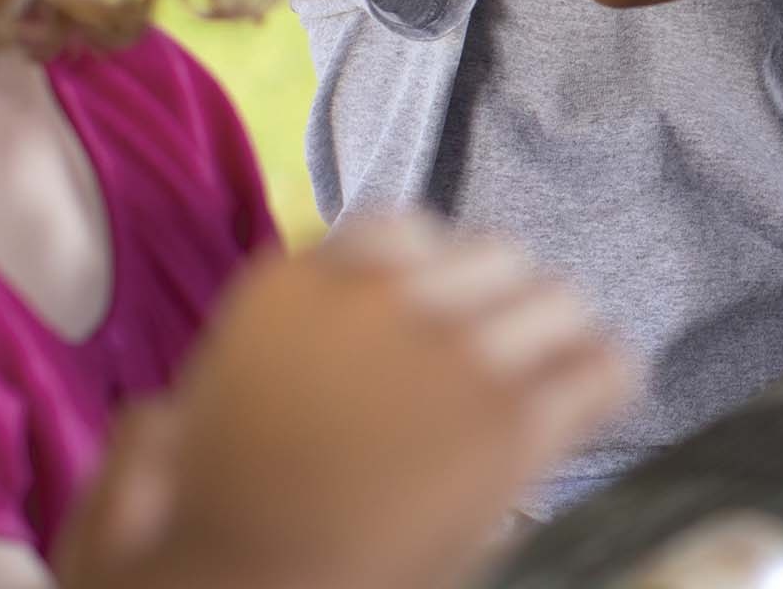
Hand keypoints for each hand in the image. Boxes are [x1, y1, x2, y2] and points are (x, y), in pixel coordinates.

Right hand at [93, 214, 632, 588]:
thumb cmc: (203, 550)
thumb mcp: (177, 448)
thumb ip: (192, 410)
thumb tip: (174, 416)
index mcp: (294, 286)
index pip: (403, 233)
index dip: (432, 286)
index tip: (439, 330)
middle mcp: (376, 297)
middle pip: (490, 255)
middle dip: (502, 307)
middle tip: (507, 363)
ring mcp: (447, 348)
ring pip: (556, 298)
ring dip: (556, 340)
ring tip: (558, 382)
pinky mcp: (507, 415)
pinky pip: (604, 365)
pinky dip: (608, 383)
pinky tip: (596, 409)